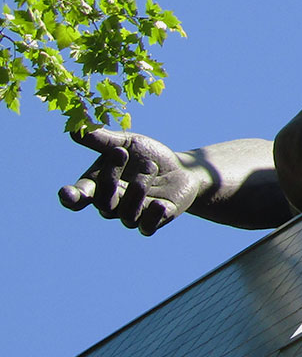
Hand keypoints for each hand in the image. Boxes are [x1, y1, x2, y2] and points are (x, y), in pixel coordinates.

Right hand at [59, 128, 203, 235]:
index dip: (71, 197)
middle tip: (120, 152)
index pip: (79, 197)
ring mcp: (134, 215)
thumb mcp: (126, 143)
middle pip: (103, 202)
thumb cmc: (146, 156)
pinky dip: (152, 218)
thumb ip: (102, 140)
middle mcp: (113, 205)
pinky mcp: (156, 220)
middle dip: (109, 178)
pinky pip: (148, 228)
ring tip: (150, 166)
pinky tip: (159, 204)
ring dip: (138, 189)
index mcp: (100, 186)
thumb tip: (75, 129)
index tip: (66, 193)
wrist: (180, 168)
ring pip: (127, 214)